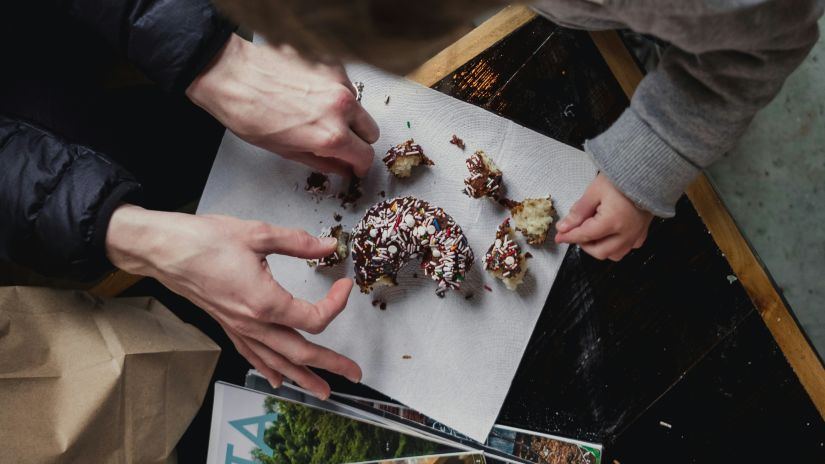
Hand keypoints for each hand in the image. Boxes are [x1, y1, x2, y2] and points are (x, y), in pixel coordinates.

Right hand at [105, 204, 361, 398]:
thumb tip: (327, 246)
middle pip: (300, 352)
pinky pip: (252, 355)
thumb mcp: (258, 233)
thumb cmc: (203, 241)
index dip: (336, 303)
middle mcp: (253, 323)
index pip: (314, 317)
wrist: (164, 250)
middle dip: (330, 364)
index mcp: (265, 302)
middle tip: (354, 372)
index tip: (344, 286)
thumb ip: (298, 242)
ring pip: (277, 361)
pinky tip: (276, 379)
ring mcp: (239, 328)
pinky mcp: (227, 325)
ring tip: (323, 390)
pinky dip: (268, 369)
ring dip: (302, 378)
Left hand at [187, 33, 379, 176]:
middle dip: (358, 140)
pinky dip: (333, 92)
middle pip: (371, 131)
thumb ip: (323, 162)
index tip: (355, 165)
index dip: (360, 165)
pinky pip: (344, 84)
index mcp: (331, 135)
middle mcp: (342, 106)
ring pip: (358, 106)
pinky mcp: (331, 62)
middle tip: (339, 143)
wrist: (230, 74)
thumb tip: (342, 168)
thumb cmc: (249, 114)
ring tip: (316, 113)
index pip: (366, 156)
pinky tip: (310, 93)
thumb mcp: (286, 152)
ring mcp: (338, 81)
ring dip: (346, 114)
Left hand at [555, 173, 652, 260]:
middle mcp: (626, 233)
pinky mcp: (643, 231)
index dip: (569, 236)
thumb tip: (564, 227)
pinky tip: (610, 234)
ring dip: (600, 248)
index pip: (585, 235)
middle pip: (599, 251)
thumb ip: (578, 212)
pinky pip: (628, 248)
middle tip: (575, 233)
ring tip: (592, 233)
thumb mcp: (594, 191)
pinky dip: (616, 246)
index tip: (559, 236)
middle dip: (584, 245)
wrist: (648, 171)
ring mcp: (636, 234)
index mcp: (612, 222)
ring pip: (614, 254)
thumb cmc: (622, 178)